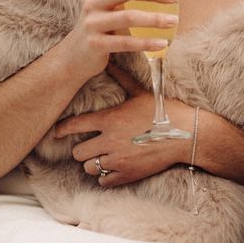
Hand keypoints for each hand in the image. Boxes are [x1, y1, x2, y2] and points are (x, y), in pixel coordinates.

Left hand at [54, 64, 192, 186]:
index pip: (74, 126)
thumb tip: (111, 61)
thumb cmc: (164, 110)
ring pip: (89, 168)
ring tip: (104, 156)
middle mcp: (109, 141)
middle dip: (82, 149)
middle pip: (77, 152)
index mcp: (110, 120)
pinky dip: (106, 176)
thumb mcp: (142, 93)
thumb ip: (123, 79)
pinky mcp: (127, 175)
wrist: (186, 134)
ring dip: (94, 163)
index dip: (62, 129)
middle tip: (91, 145)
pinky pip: (103, 182)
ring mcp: (117, 160)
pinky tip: (115, 167)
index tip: (57, 132)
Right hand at [61, 0, 178, 80]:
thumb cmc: (103, 24)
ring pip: (128, 17)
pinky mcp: (95, 44)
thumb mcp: (115, 6)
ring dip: (155, 18)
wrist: (76, 55)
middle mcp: (91, 2)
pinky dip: (146, 42)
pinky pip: (126, 42)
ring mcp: (92, 23)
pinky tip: (162, 43)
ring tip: (174, 21)